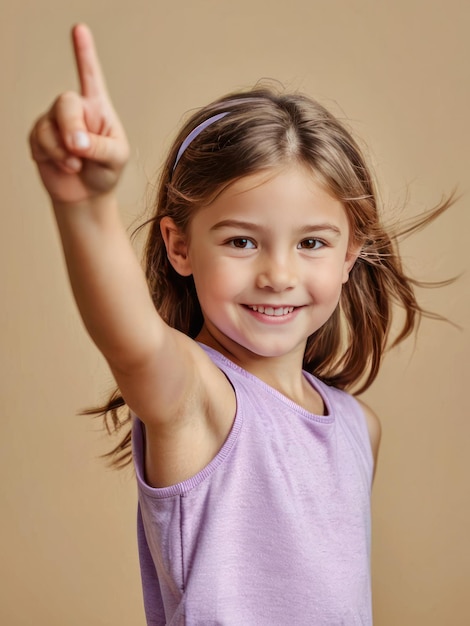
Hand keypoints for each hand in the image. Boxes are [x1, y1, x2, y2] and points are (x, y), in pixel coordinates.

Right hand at [29, 24, 128, 204]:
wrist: (86, 196)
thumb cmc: (106, 172)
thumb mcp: (116, 159)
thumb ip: (101, 146)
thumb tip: (77, 142)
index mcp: (98, 108)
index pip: (90, 76)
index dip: (84, 53)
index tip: (79, 29)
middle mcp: (75, 110)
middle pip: (65, 102)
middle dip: (71, 128)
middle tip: (80, 150)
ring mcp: (55, 122)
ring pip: (49, 125)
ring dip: (63, 150)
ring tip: (76, 165)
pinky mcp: (40, 139)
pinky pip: (39, 141)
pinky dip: (54, 157)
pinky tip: (66, 167)